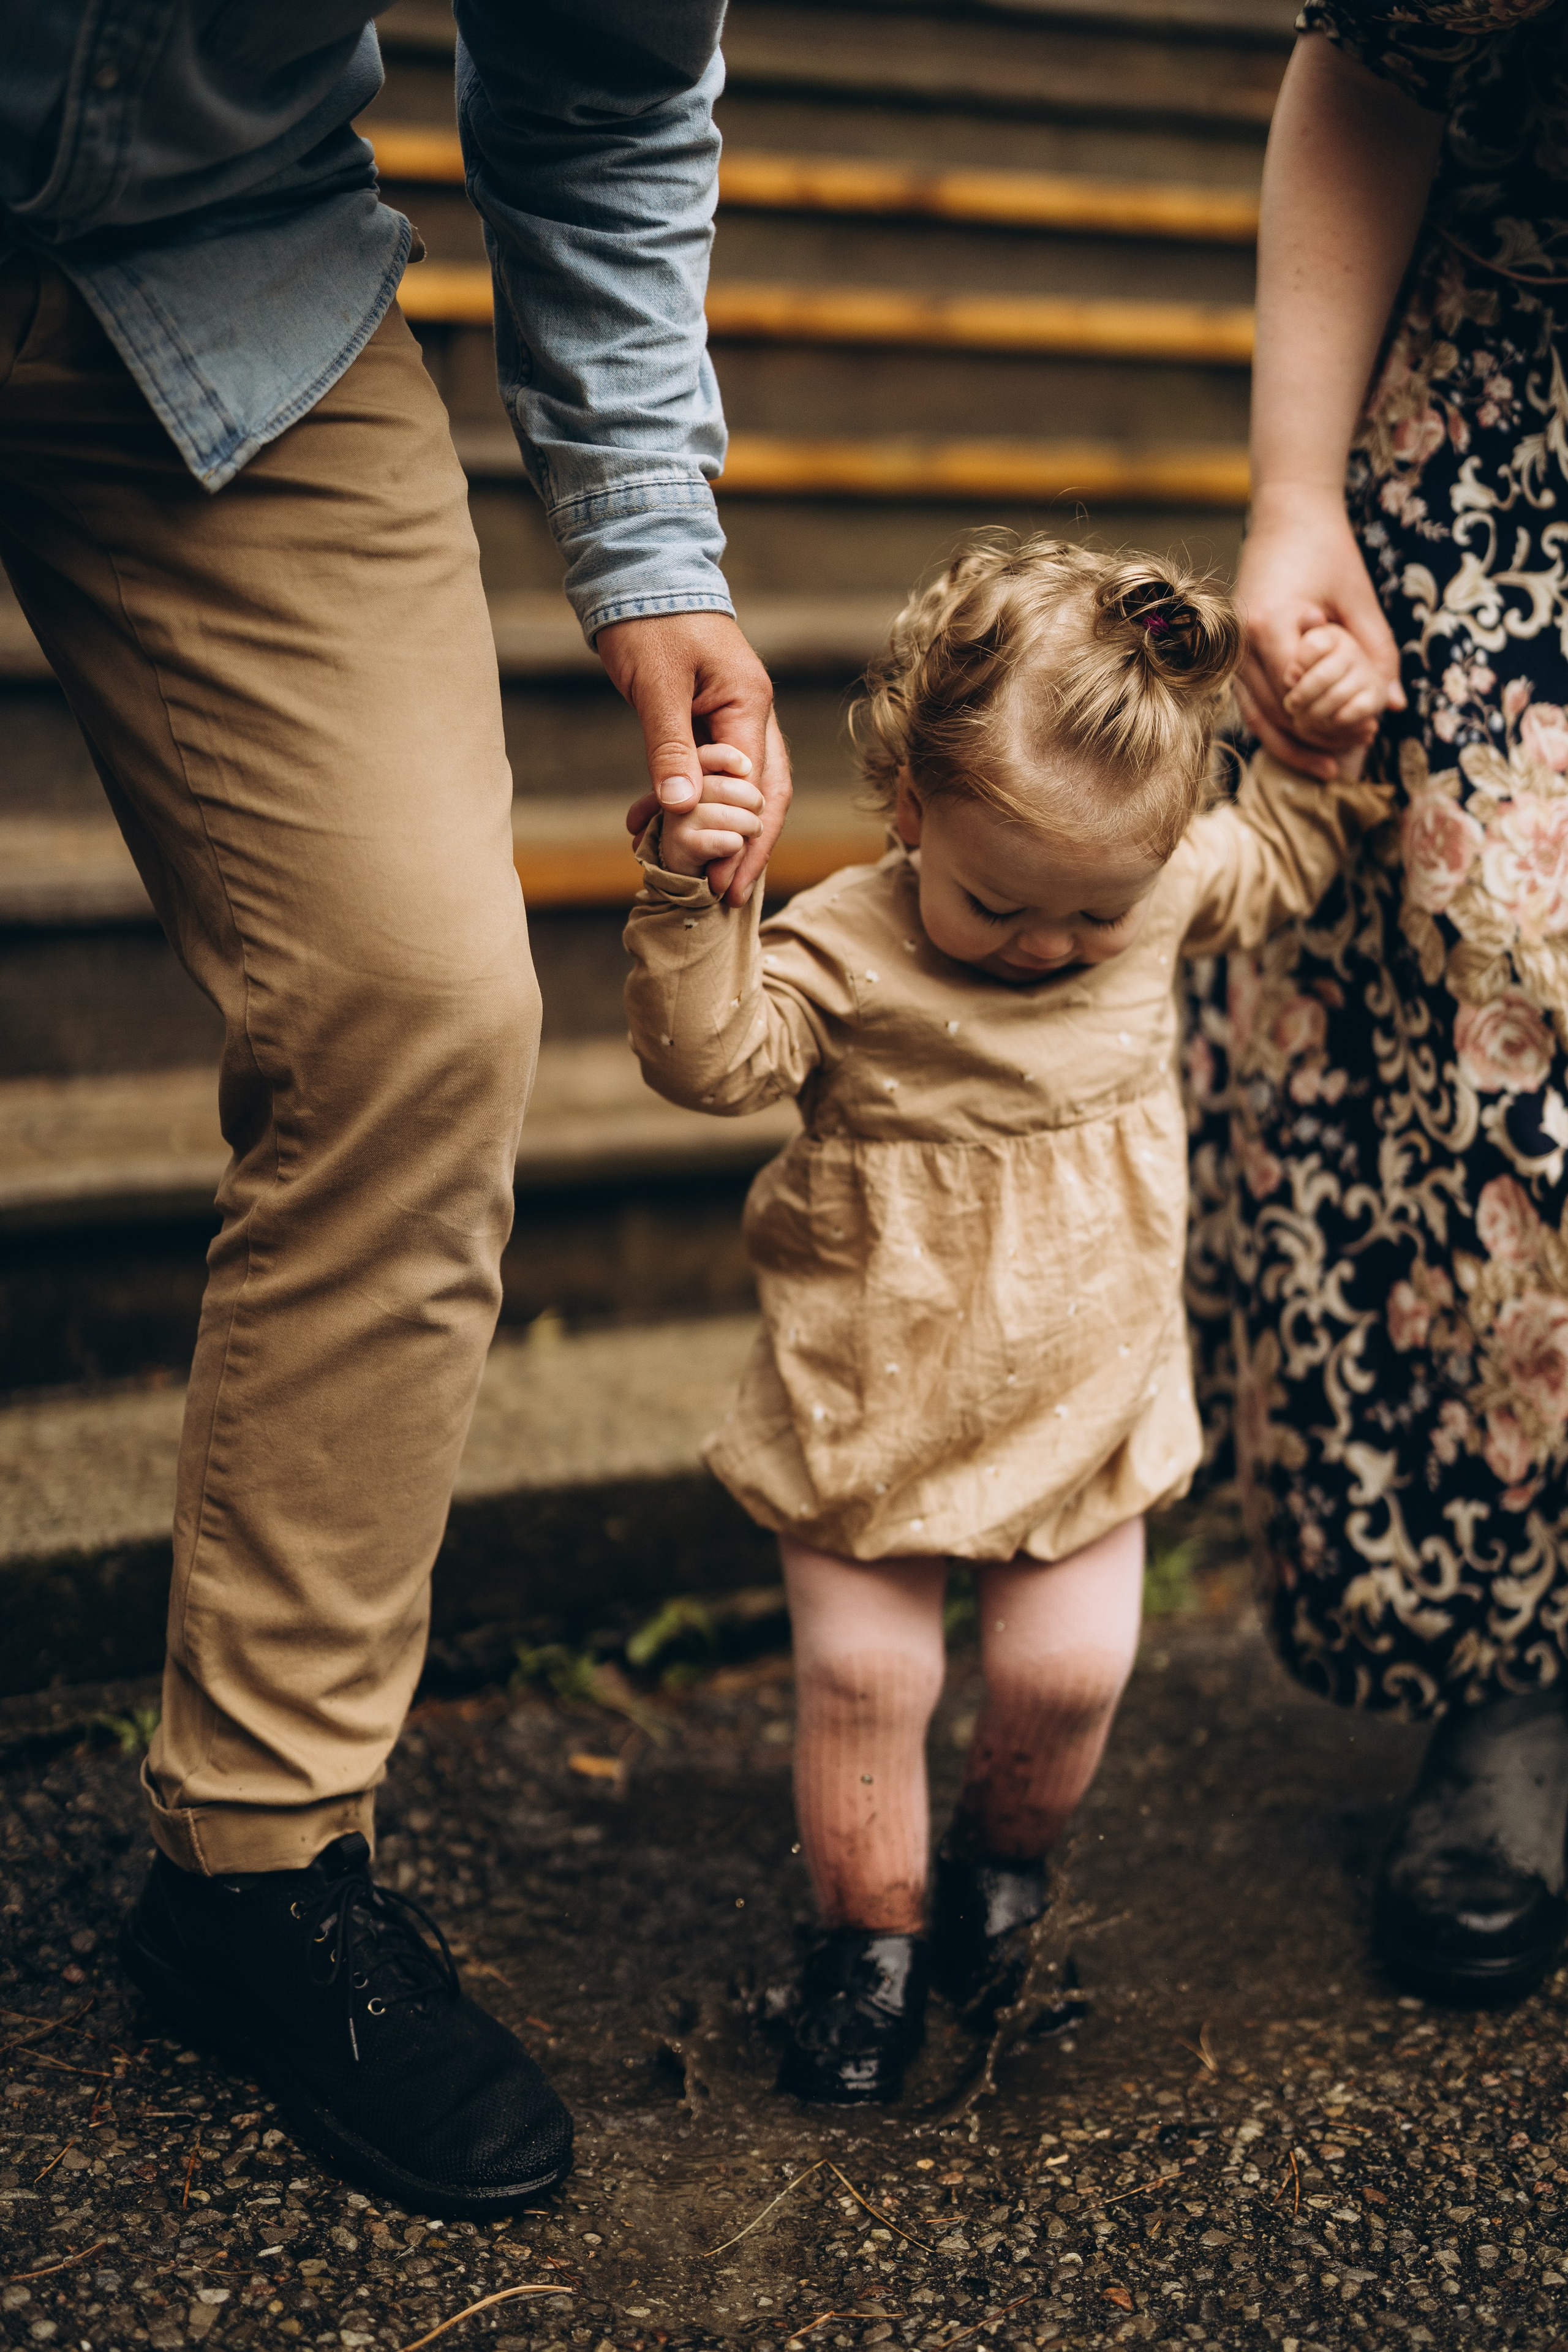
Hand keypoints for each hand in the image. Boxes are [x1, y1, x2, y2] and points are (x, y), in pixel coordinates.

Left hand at [598, 611, 792, 905]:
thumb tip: (681, 808)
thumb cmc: (650, 619)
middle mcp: (752, 715)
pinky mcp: (708, 719)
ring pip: (741, 787)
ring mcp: (733, 718)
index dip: (746, 838)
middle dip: (747, 846)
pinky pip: (710, 771)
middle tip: (725, 894)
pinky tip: (655, 823)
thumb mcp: (656, 685)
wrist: (640, 575)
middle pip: (766, 795)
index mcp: (748, 705)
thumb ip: (670, 746)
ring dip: (719, 829)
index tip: (724, 882)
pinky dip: (689, 801)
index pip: (759, 786)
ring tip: (692, 872)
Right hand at [1234, 483, 1405, 780]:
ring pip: (1253, 717)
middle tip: (1345, 764)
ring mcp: (1229, 649)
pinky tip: (1301, 742)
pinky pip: (1249, 702)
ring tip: (1324, 767)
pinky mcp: (1231, 651)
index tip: (1362, 736)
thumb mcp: (1360, 599)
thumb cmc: (1327, 550)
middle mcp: (1239, 643)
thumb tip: (1391, 705)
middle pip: (1271, 716)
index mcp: (1269, 625)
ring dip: (1289, 744)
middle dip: (1309, 743)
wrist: (1288, 513)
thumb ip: (1377, 652)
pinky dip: (1274, 725)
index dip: (1328, 724)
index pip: (1295, 696)